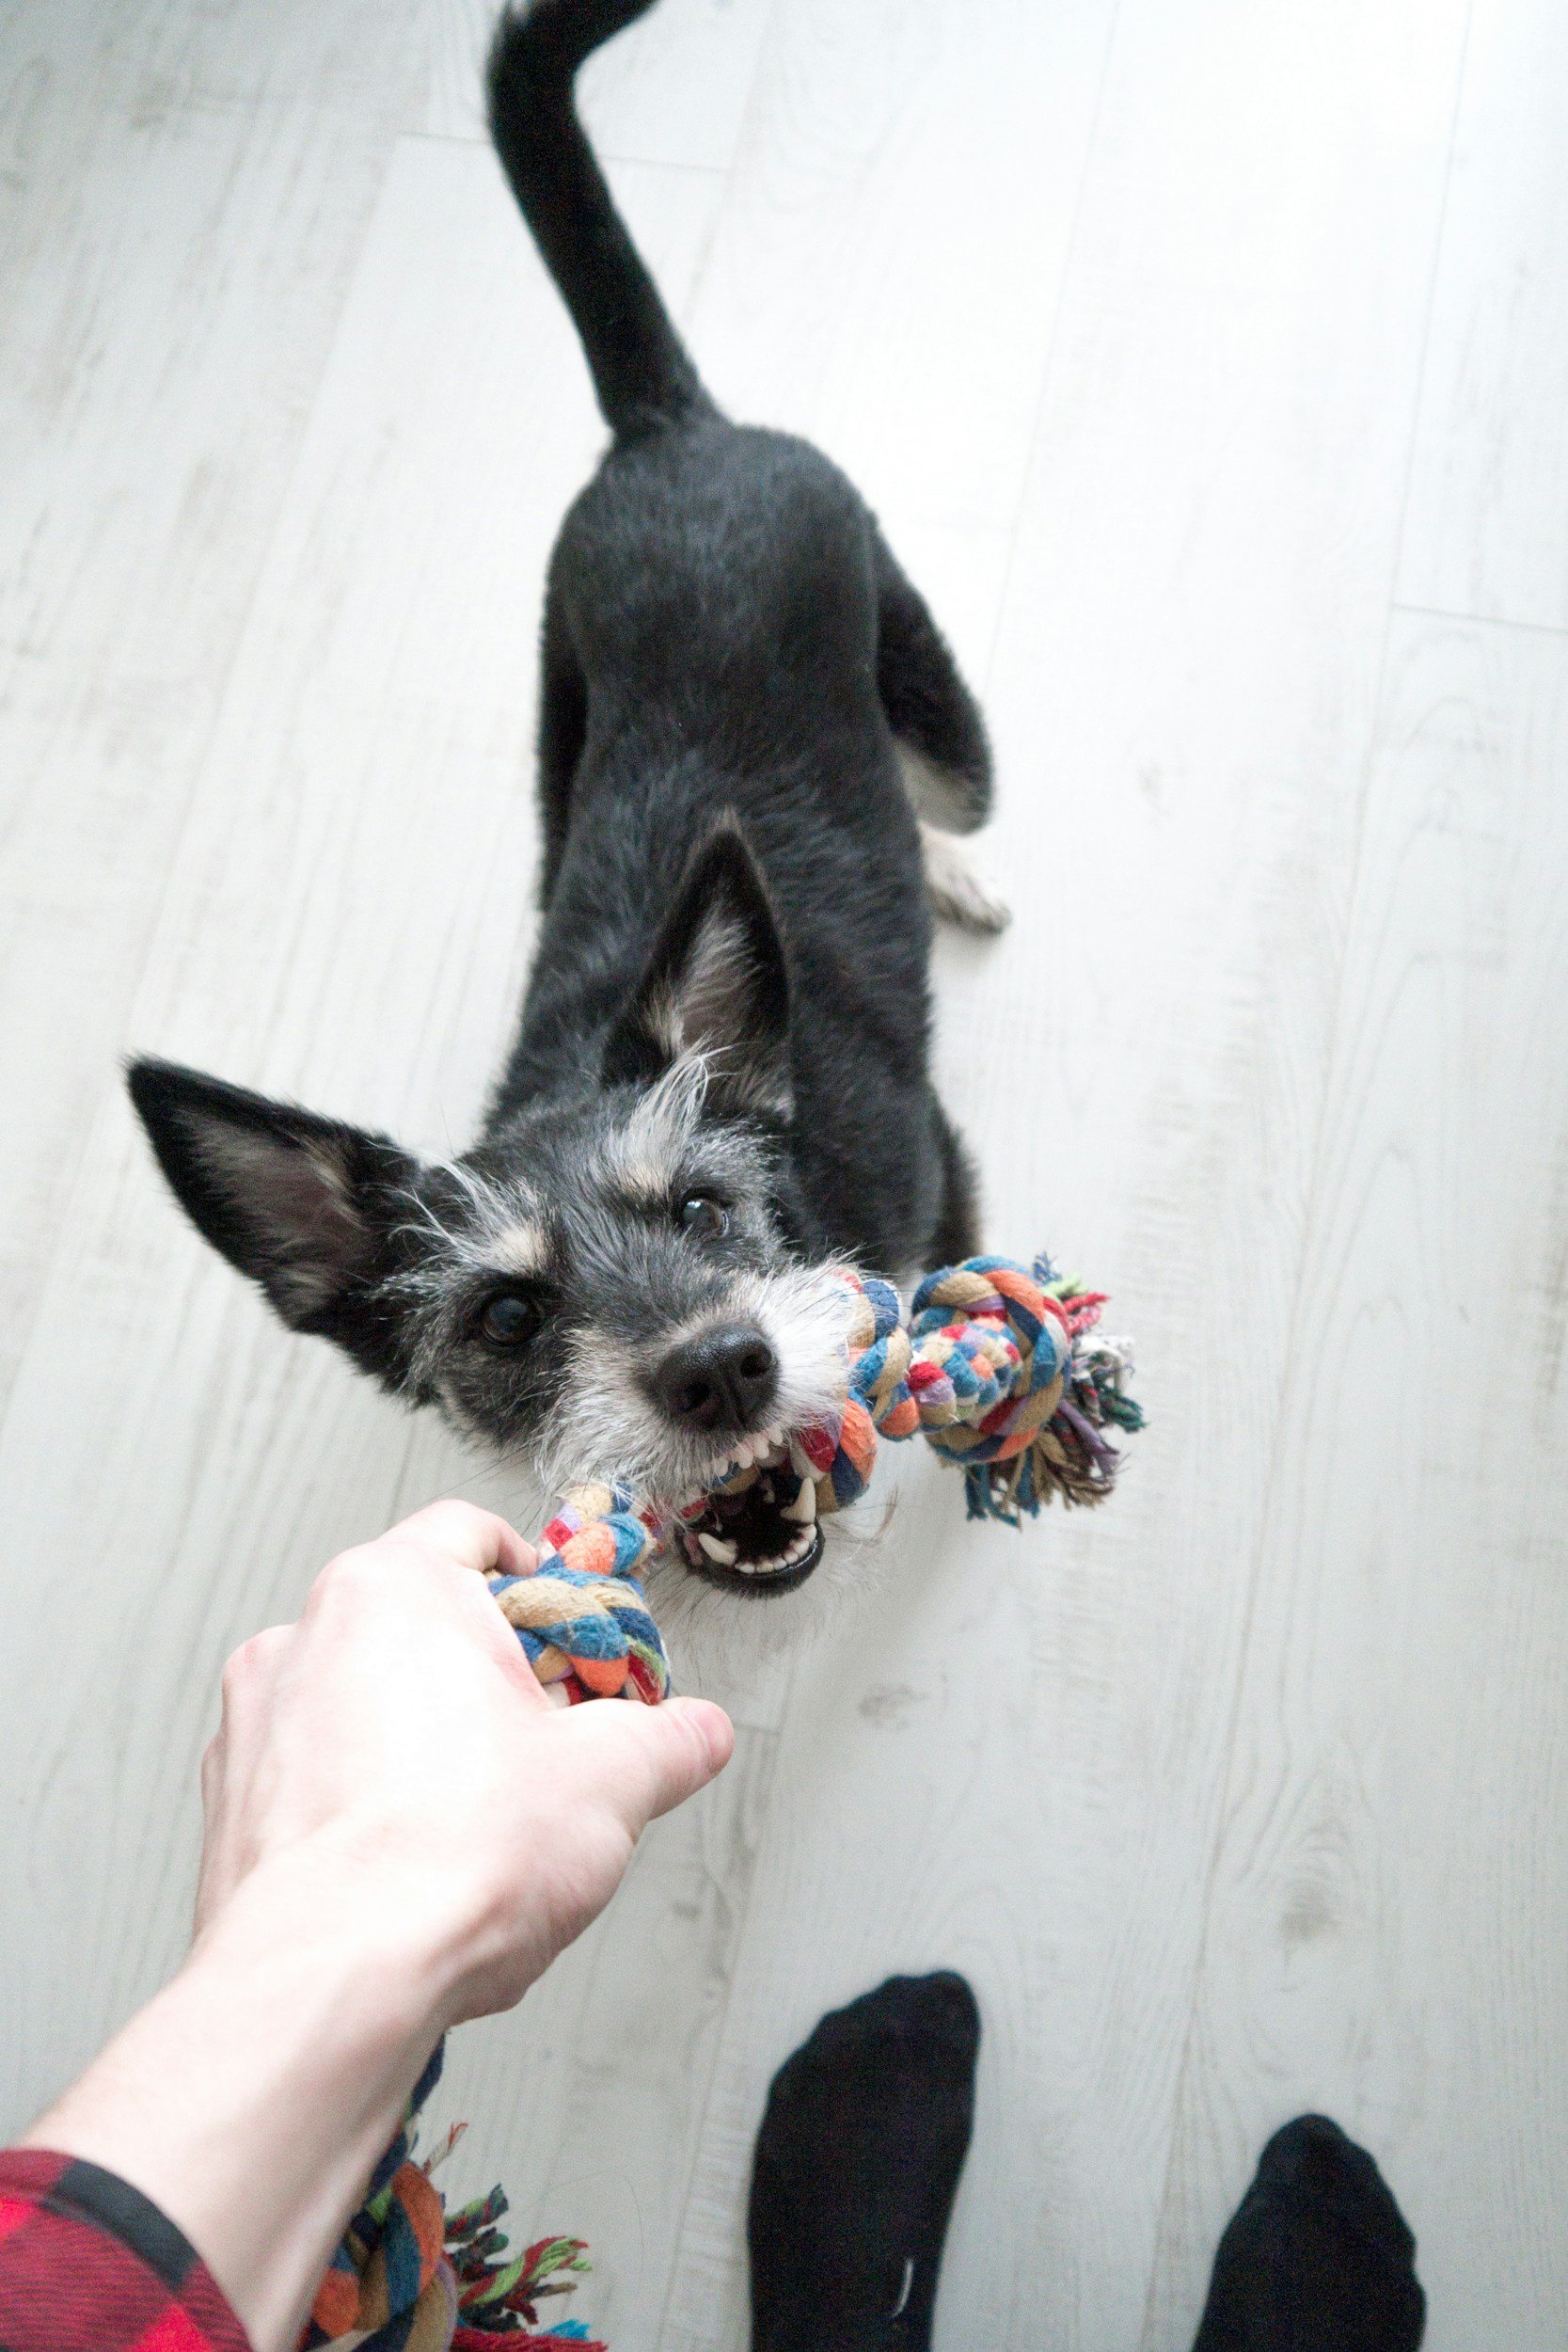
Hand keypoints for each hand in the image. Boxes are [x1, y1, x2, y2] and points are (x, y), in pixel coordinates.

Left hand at [23, 1503, 731, 2351]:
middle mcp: (306, 1635)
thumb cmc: (445, 1860)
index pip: (470, 1531)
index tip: (567, 1627)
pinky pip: (312, 1776)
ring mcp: (253, 1722)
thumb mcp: (613, 1782)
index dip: (535, 1576)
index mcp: (394, 1588)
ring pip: (357, 1700)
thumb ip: (669, 1741)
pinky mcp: (228, 1806)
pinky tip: (415, 1864)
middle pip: (414, 1621)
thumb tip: (697, 1734)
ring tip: (479, 1813)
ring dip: (418, 1739)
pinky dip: (361, 1803)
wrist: (329, 1984)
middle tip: (543, 1733)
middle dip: (483, 1674)